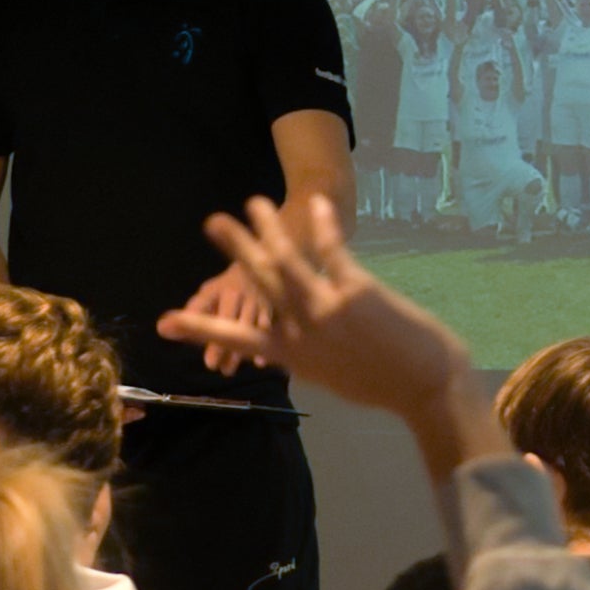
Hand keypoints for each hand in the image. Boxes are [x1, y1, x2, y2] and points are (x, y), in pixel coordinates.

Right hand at [159, 196, 480, 445]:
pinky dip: (324, 227)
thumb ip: (305, 353)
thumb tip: (283, 342)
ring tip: (253, 202)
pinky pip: (334, 254)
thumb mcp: (330, 376)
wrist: (425, 387)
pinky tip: (315, 203)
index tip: (164, 322)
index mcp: (291, 355)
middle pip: (258, 284)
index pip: (236, 340)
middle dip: (235, 250)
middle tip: (212, 222)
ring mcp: (326, 310)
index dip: (199, 330)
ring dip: (267, 230)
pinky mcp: (356, 293)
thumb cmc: (379, 385)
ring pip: (287, 264)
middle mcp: (301, 332)